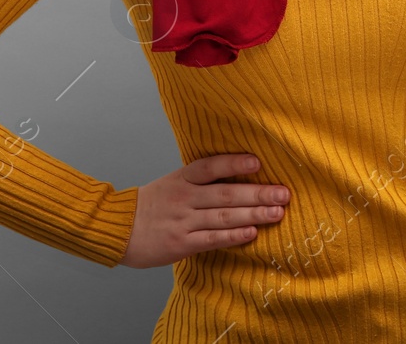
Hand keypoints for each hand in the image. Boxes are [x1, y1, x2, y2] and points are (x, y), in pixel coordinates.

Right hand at [119, 153, 289, 267]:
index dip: (234, 163)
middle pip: (225, 193)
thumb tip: (242, 173)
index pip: (210, 167)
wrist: (120, 228)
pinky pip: (212, 239)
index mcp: (182, 178)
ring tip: (277, 213)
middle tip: (284, 193)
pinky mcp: (182, 244)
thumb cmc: (154, 204)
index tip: (258, 162)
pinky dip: (234, 236)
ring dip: (253, 214)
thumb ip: (203, 179)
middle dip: (258, 193)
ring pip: (224, 217)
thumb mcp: (174, 182)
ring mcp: (183, 221)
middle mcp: (184, 197)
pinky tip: (252, 232)